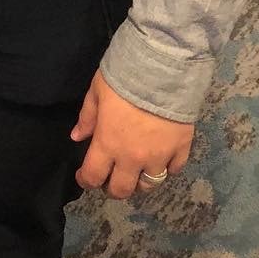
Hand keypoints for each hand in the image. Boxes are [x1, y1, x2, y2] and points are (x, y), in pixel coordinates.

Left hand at [71, 69, 193, 198]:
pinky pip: (174, 170)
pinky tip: (162, 159)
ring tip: (137, 172)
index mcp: (108, 144)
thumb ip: (87, 117)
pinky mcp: (181, 149)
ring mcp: (159, 156)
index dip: (86, 181)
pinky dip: (167, 168)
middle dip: (112, 188)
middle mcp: (133, 158)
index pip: (93, 177)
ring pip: (149, 185)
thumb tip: (77, 137)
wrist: (163, 68)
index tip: (84, 176)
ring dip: (140, 182)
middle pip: (122, 190)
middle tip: (111, 178)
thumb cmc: (124, 76)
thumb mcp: (97, 91)